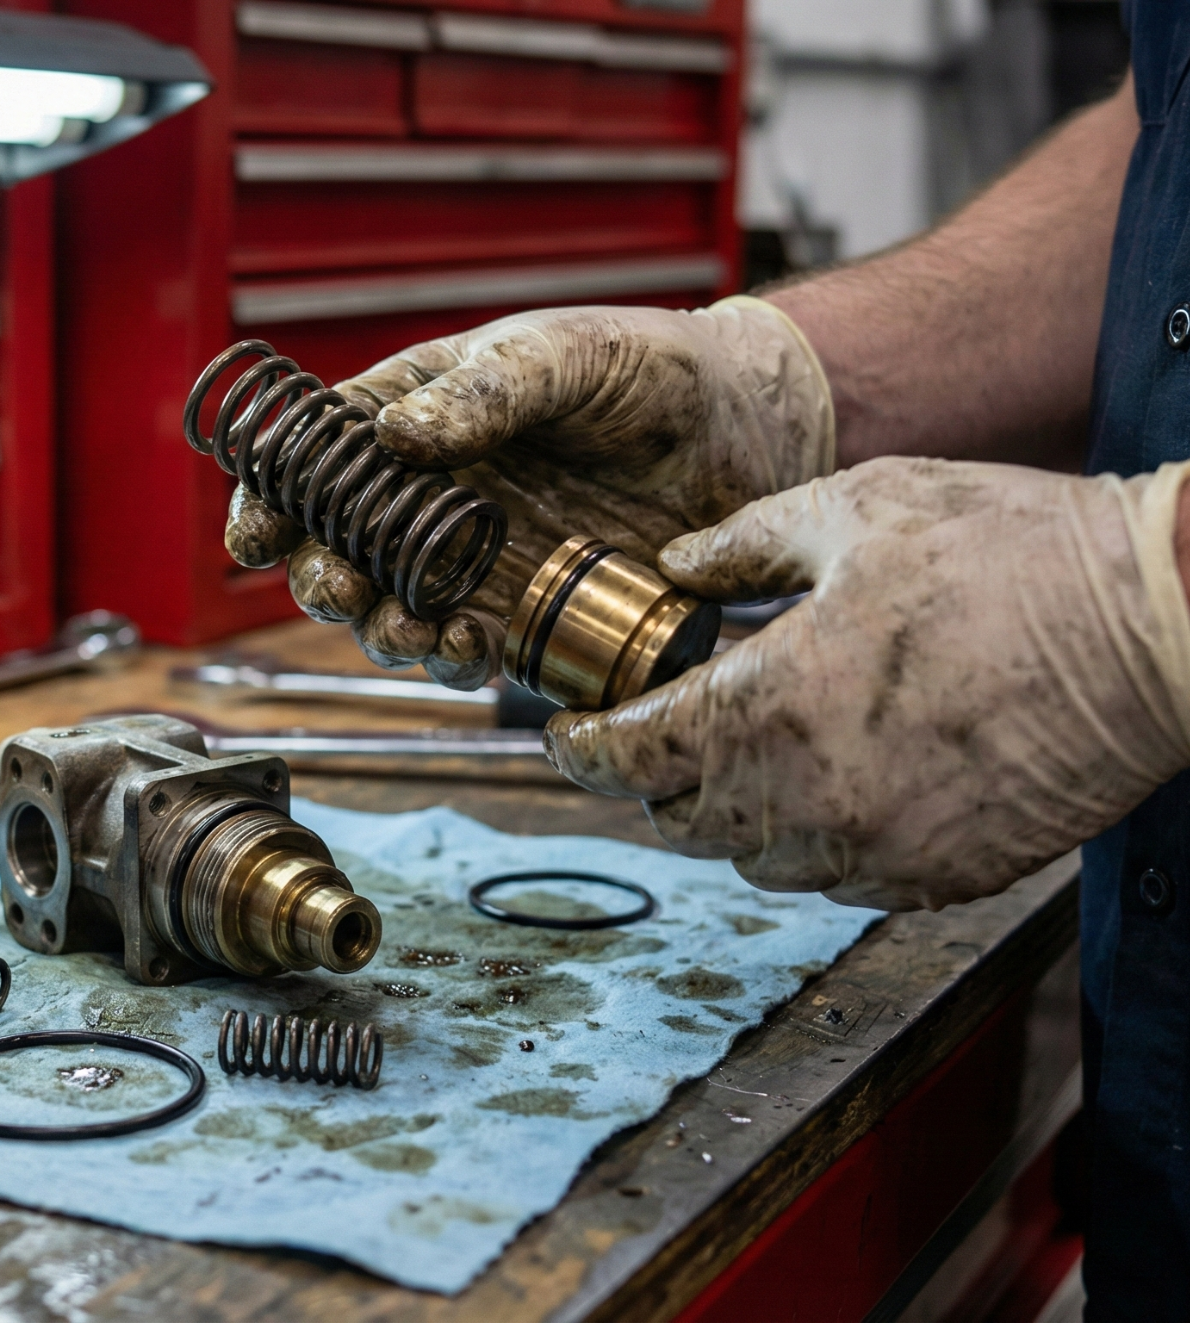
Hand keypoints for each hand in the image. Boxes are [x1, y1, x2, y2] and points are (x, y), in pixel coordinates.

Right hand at [224, 296, 833, 687]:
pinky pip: (468, 647)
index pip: (317, 461)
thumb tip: (395, 433)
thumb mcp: (562, 356)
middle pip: (339, 549)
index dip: (273, 498)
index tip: (255, 531)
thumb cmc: (647, 367)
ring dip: (381, 629)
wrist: (749, 424)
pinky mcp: (528, 608)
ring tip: (404, 628)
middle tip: (336, 587)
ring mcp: (475, 556)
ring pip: (393, 609)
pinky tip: (467, 645)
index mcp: (417, 415)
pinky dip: (453, 658)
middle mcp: (433, 494)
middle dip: (321, 578)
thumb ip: (484, 392)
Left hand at [545, 456, 1189, 910]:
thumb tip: (676, 567)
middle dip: (655, 774)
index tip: (566, 733)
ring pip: (756, 859)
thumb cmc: (1009, 553)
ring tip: (747, 751)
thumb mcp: (853, 510)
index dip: (581, 747)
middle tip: (658, 727)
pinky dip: (814, 840)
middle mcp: (808, 801)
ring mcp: (877, 851)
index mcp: (765, 709)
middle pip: (681, 817)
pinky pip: (839, 878)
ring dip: (731, 812)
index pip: (630, 756)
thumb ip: (743, 546)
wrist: (1156, 626)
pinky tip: (833, 783)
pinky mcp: (941, 876)